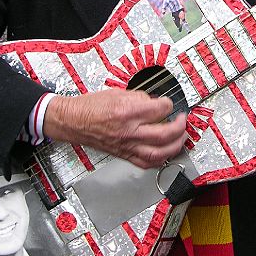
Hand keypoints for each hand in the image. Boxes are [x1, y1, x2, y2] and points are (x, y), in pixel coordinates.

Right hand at [42, 88, 187, 168]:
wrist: (73, 121)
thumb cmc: (91, 107)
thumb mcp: (117, 93)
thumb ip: (139, 98)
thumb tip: (155, 103)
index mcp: (126, 111)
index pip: (160, 109)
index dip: (169, 104)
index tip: (169, 103)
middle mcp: (128, 130)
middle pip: (164, 133)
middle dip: (180, 126)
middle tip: (182, 120)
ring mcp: (126, 145)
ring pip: (159, 153)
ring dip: (176, 146)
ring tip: (182, 138)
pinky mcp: (123, 154)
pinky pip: (146, 162)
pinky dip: (161, 159)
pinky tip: (167, 153)